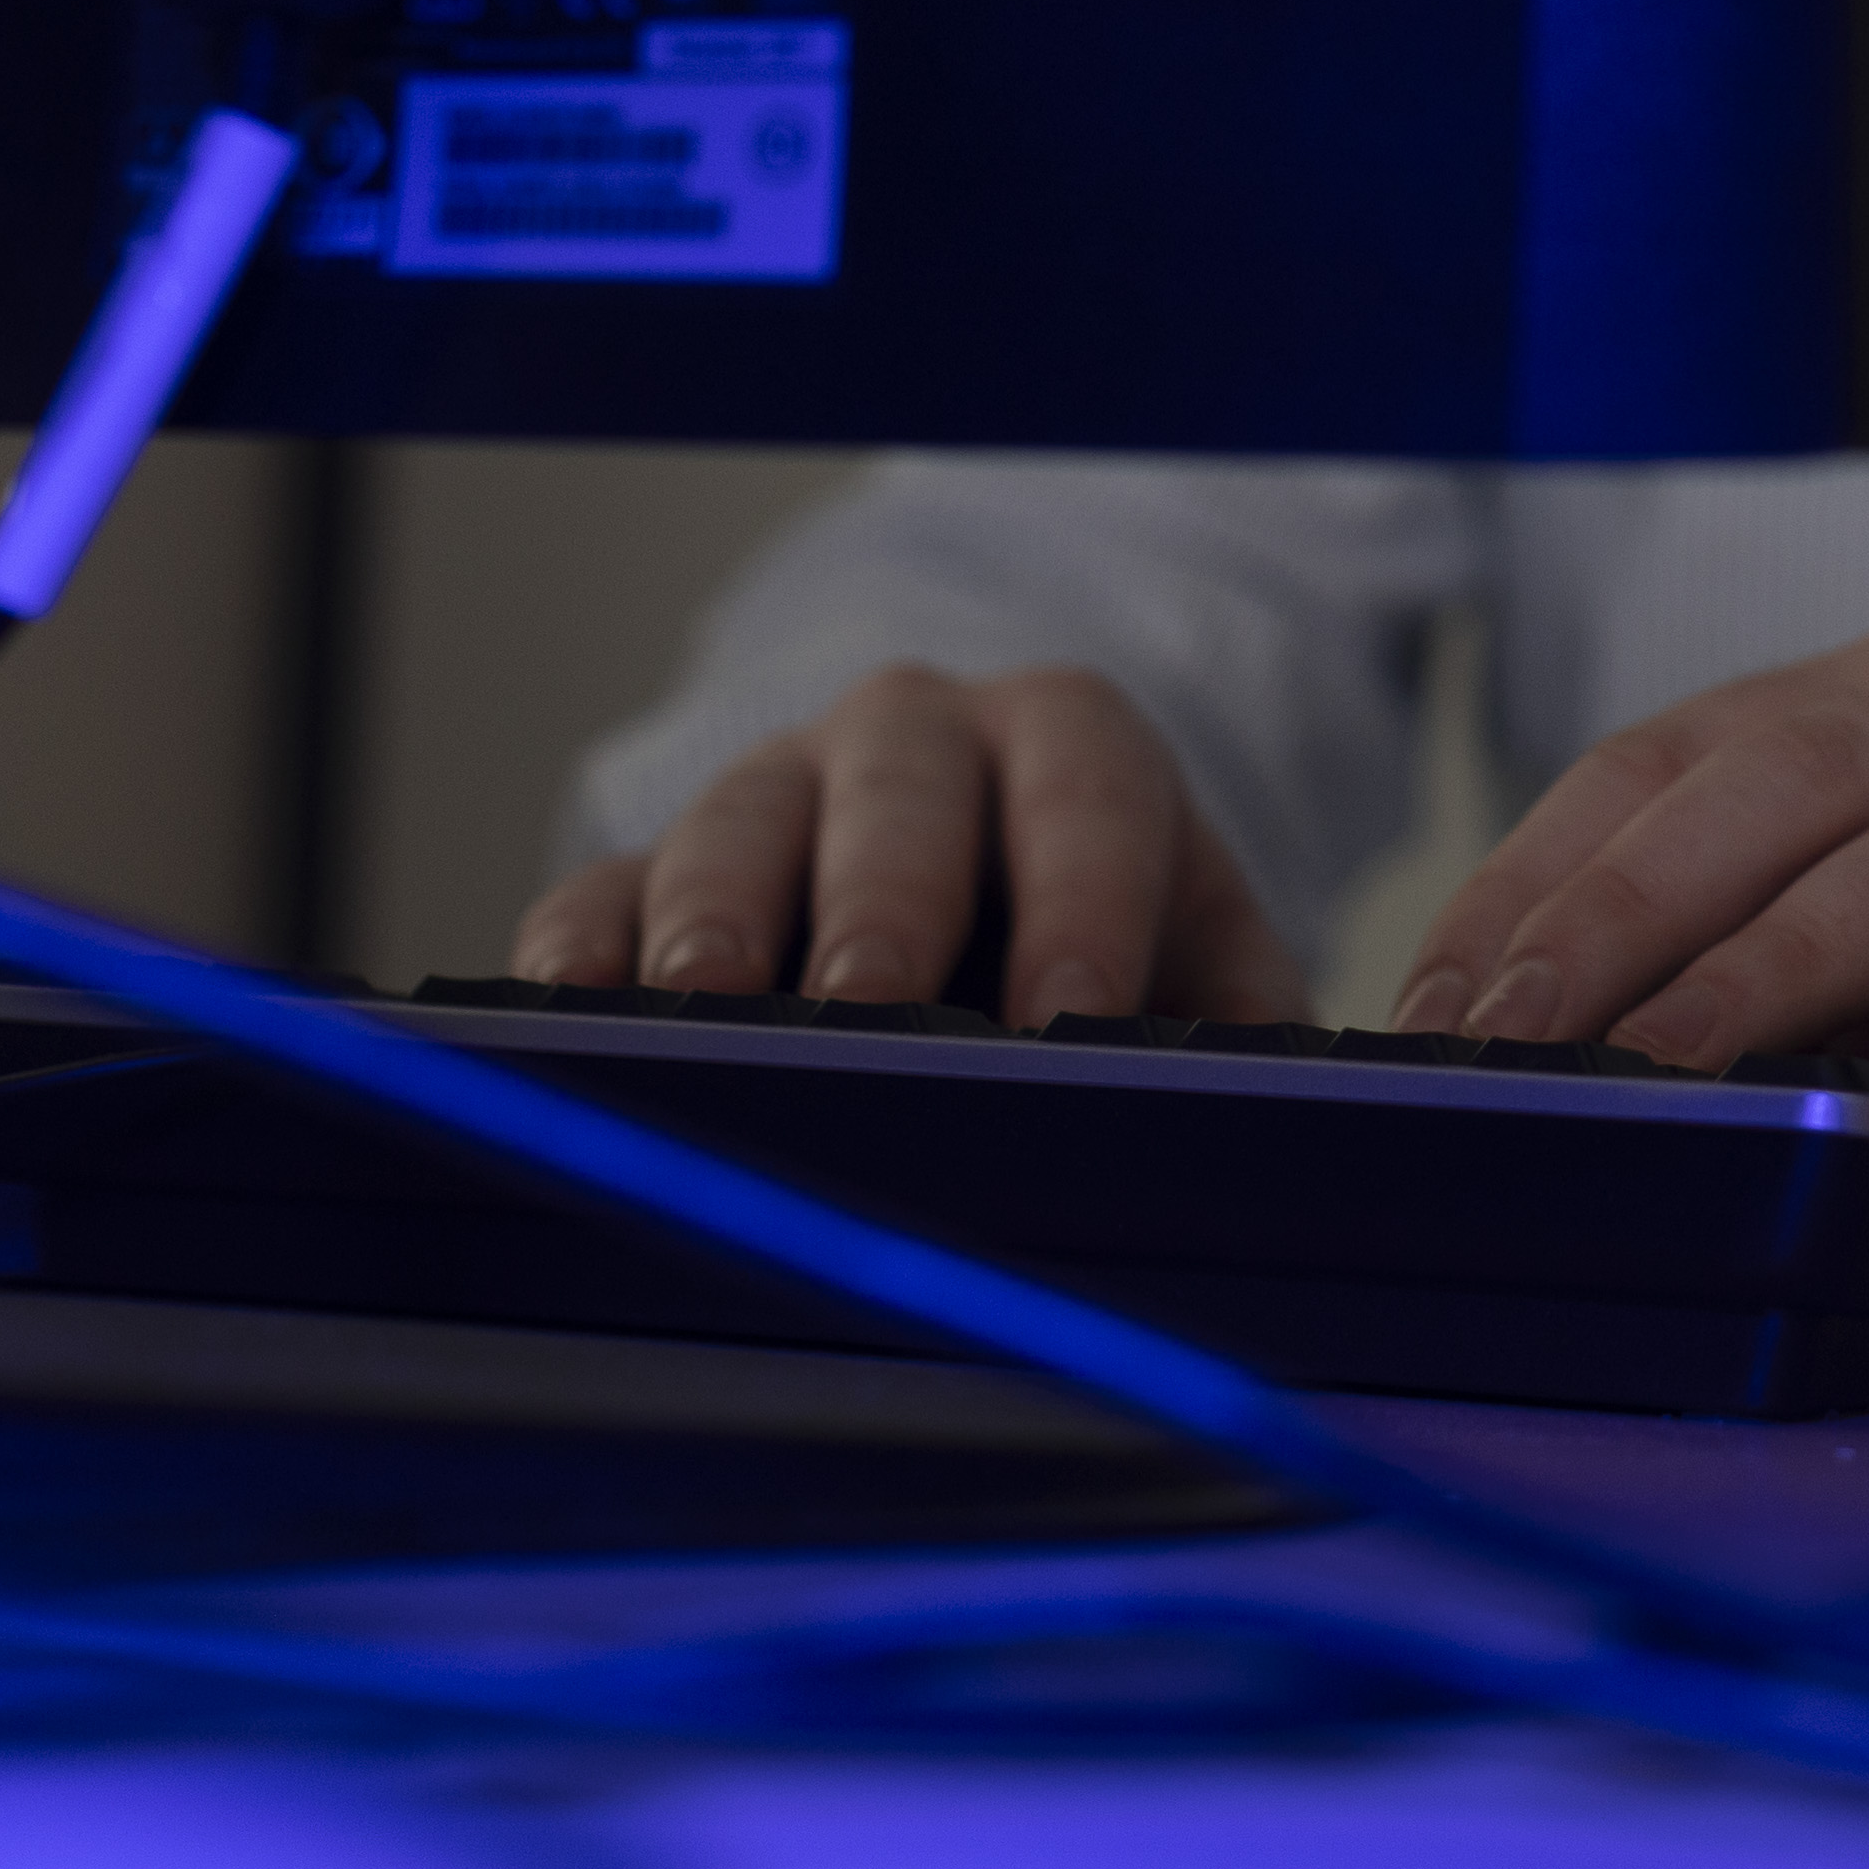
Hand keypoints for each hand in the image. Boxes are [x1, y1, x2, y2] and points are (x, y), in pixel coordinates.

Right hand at [510, 663, 1309, 1030]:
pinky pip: (600, 888)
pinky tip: (570, 1010)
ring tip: (709, 1000)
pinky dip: (582, 946)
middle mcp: (915, 741)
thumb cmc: (1096, 945)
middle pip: (899, 787)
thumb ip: (1240, 1023)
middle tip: (873, 1000)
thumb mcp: (1194, 960)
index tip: (1073, 1014)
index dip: (1083, 900)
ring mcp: (772, 794)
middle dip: (889, 894)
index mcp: (1071, 745)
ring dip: (721, 910)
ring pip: (737, 821)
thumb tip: (1299, 1127)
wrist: (969, 900)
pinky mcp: (648, 870)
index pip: (1087, 793)